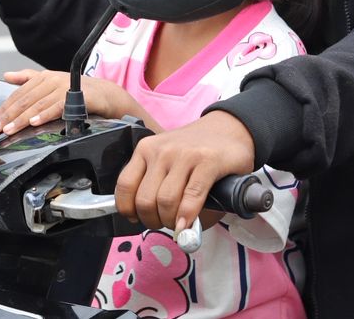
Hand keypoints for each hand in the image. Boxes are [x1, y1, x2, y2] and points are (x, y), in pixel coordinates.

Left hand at [0, 70, 141, 134]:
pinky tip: (34, 122)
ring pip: (38, 104)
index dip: (4, 107)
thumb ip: (28, 79)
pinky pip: (57, 106)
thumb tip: (7, 76)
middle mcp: (52, 80)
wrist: (108, 95)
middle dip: (8, 115)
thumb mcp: (52, 84)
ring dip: (22, 118)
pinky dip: (44, 114)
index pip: (19, 93)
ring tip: (9, 129)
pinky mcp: (76, 96)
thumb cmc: (78, 92)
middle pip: (25, 99)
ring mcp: (64, 87)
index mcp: (43, 77)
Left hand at [115, 111, 256, 232]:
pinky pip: (191, 196)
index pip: (125, 185)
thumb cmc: (195, 152)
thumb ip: (154, 187)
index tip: (137, 218)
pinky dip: (187, 216)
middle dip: (152, 221)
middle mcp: (162, 150)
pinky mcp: (207, 161)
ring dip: (171, 222)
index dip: (128, 209)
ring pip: (166, 200)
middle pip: (145, 199)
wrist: (228, 129)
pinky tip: (188, 224)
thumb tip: (147, 222)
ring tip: (178, 223)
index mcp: (146, 150)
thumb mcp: (166, 163)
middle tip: (163, 223)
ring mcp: (184, 154)